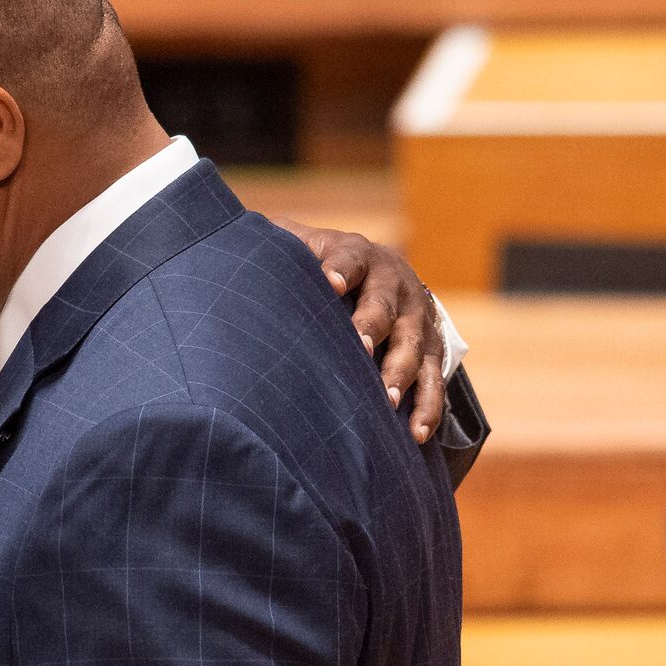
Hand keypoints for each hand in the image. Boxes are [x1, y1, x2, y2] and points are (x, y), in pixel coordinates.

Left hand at [282, 222, 449, 446]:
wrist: (386, 274)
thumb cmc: (325, 265)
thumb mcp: (304, 245)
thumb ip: (278, 242)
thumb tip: (231, 232)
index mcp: (358, 255)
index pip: (350, 259)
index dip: (341, 269)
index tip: (329, 283)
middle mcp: (394, 284)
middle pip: (386, 306)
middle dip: (374, 326)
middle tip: (360, 348)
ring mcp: (416, 318)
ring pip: (414, 347)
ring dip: (401, 373)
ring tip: (386, 400)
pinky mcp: (431, 350)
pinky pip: (433, 381)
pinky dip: (428, 407)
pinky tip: (417, 433)